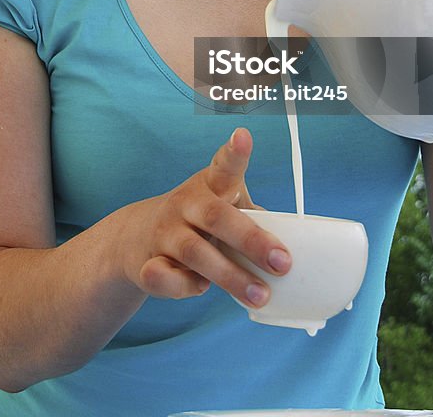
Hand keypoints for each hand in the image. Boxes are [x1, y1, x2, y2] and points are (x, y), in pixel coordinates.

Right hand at [118, 128, 290, 306]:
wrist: (139, 235)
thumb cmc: (200, 222)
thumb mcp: (224, 208)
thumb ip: (252, 220)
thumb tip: (293, 247)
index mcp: (210, 185)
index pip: (224, 165)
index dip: (235, 151)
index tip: (244, 137)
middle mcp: (186, 203)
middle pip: (217, 216)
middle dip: (252, 240)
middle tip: (282, 263)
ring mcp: (165, 232)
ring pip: (195, 252)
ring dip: (231, 277)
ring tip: (260, 295)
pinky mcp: (148, 262)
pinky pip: (163, 277)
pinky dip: (184, 288)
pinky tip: (201, 288)